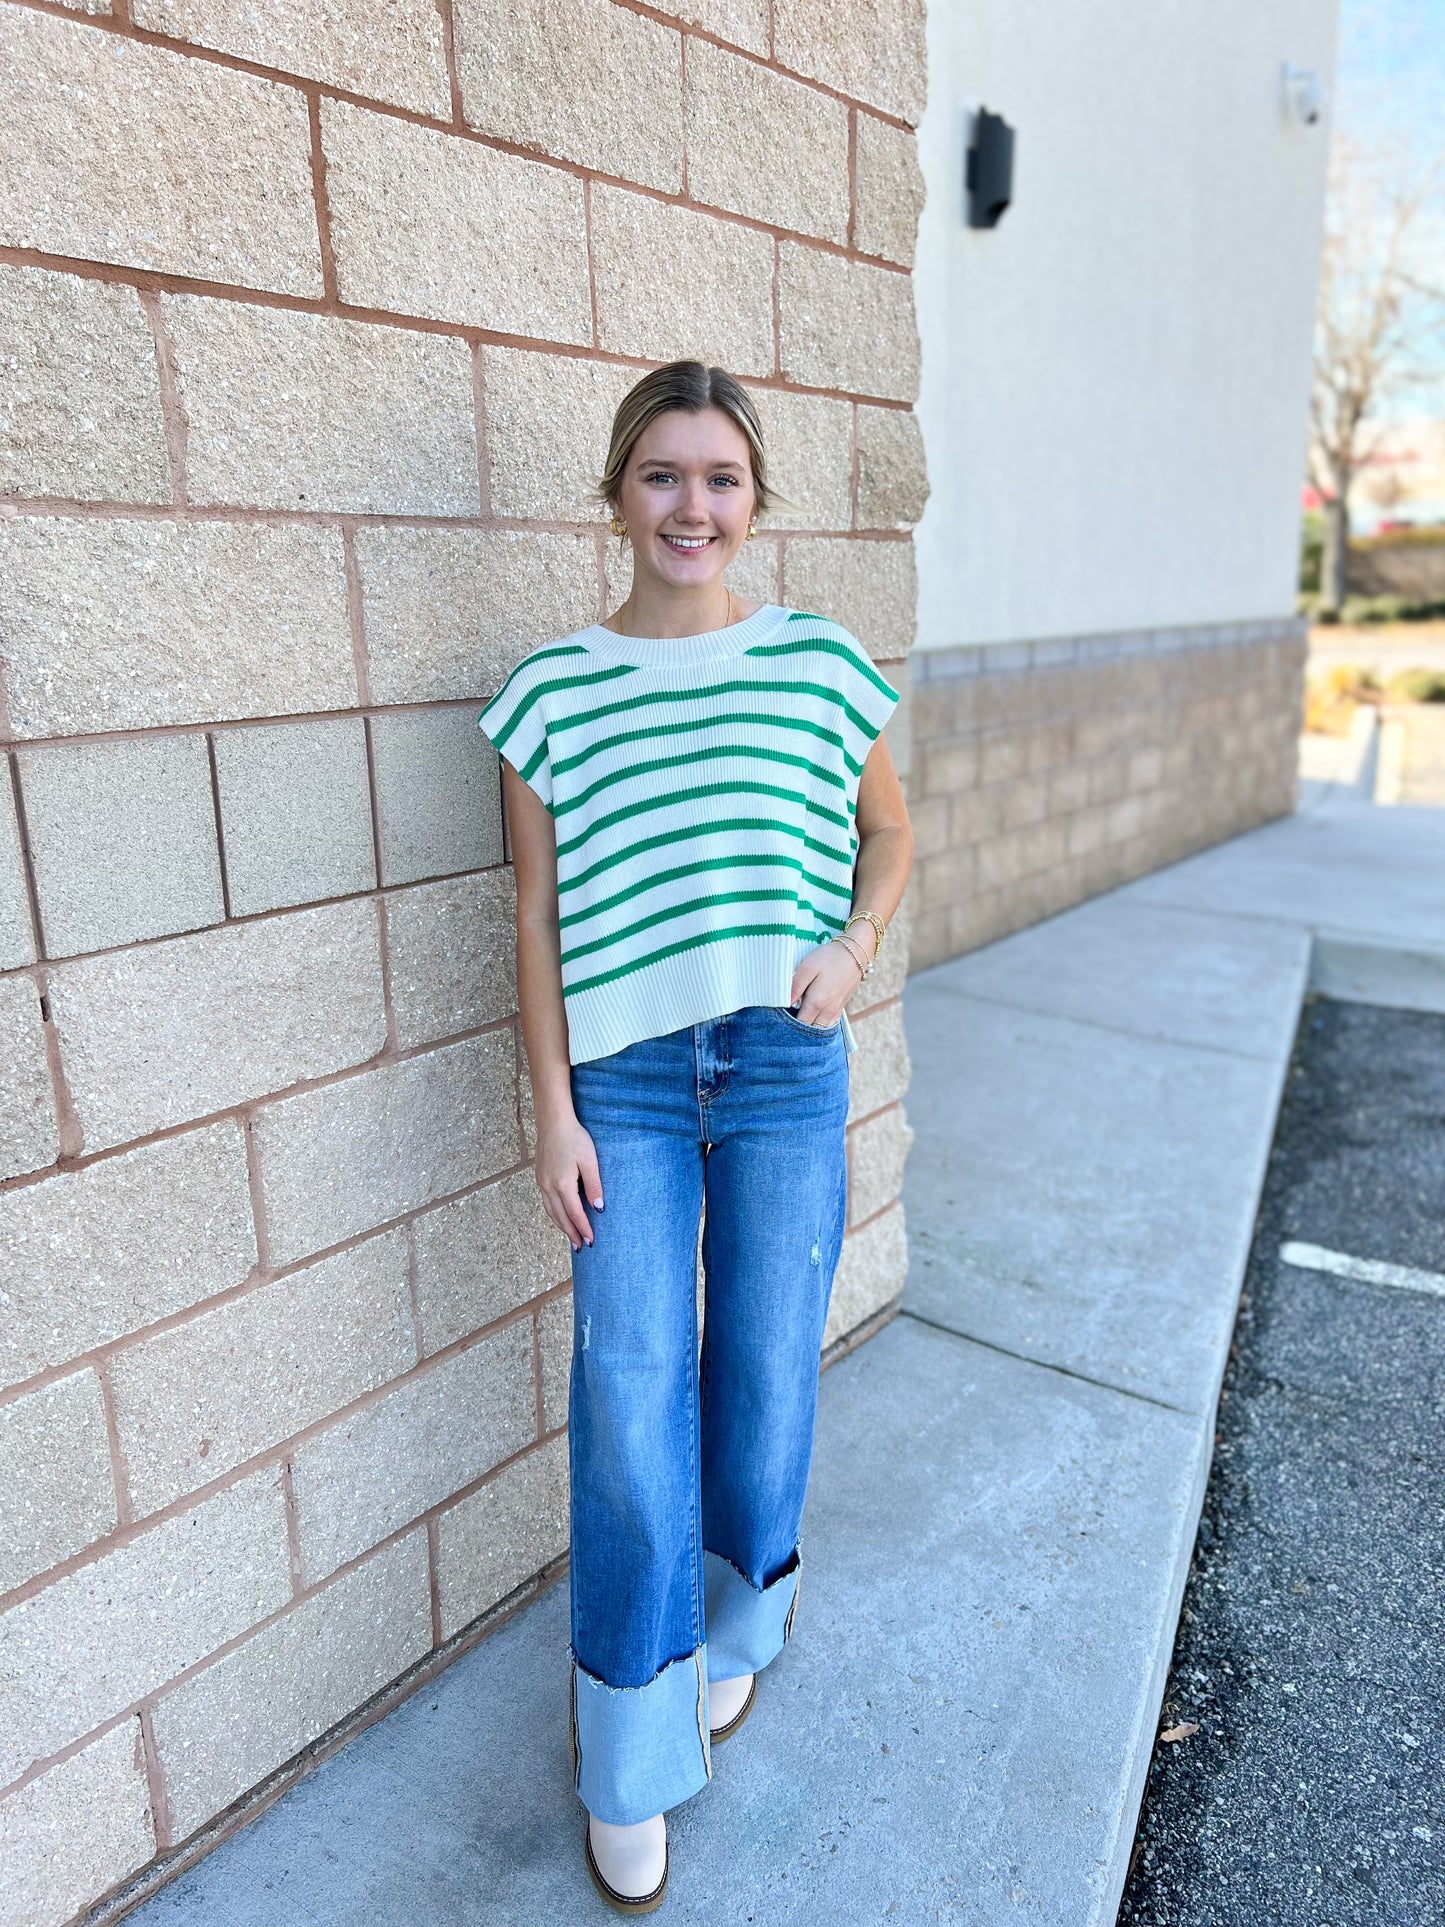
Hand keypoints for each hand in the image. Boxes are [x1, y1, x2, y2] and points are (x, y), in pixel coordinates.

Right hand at [534, 1115, 603, 1251]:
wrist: (553, 1122)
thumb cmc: (574, 1138)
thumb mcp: (590, 1161)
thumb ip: (594, 1186)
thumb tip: (598, 1209)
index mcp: (562, 1184)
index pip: (575, 1213)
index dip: (583, 1228)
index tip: (591, 1241)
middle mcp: (548, 1186)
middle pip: (560, 1217)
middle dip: (571, 1233)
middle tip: (580, 1248)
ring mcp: (541, 1182)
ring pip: (550, 1211)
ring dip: (561, 1226)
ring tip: (570, 1238)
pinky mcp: (539, 1177)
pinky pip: (546, 1202)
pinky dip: (553, 1214)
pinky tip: (559, 1217)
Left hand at [787, 933, 871, 1026]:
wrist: (855, 953)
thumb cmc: (830, 958)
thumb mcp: (808, 967)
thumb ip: (796, 987)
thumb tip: (785, 1003)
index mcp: (817, 1003)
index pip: (799, 1024)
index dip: (789, 1022)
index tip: (781, 1015)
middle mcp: (827, 1011)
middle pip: (810, 1029)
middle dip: (799, 1026)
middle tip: (788, 1015)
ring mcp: (836, 1010)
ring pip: (821, 1028)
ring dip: (810, 1025)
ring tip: (801, 1014)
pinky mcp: (841, 1006)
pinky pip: (829, 1023)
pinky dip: (821, 1023)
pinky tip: (814, 1014)